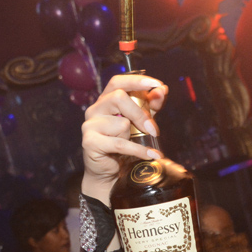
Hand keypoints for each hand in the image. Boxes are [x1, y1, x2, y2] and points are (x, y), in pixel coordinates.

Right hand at [81, 73, 168, 203]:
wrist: (109, 170)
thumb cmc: (123, 142)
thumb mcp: (140, 121)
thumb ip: (150, 105)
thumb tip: (162, 90)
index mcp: (105, 100)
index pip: (118, 81)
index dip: (137, 81)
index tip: (156, 84)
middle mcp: (95, 109)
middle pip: (118, 97)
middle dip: (140, 113)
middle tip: (153, 129)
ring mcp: (90, 125)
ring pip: (121, 123)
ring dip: (133, 136)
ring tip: (131, 144)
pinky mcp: (90, 142)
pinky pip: (120, 143)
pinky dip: (139, 150)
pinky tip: (151, 154)